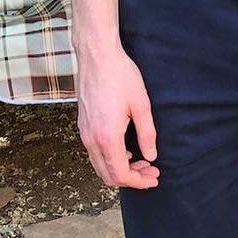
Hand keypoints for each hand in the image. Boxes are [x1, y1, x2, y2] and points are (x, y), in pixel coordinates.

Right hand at [75, 35, 158, 189]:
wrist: (97, 56)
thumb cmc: (120, 76)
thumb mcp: (141, 105)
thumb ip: (147, 134)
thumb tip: (151, 156)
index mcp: (107, 136)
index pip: (120, 174)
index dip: (139, 182)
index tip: (154, 178)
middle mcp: (91, 139)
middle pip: (107, 175)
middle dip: (131, 179)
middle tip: (151, 171)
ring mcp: (84, 132)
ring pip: (99, 165)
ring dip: (120, 169)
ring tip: (142, 161)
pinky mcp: (83, 125)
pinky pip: (94, 152)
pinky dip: (110, 158)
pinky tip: (126, 149)